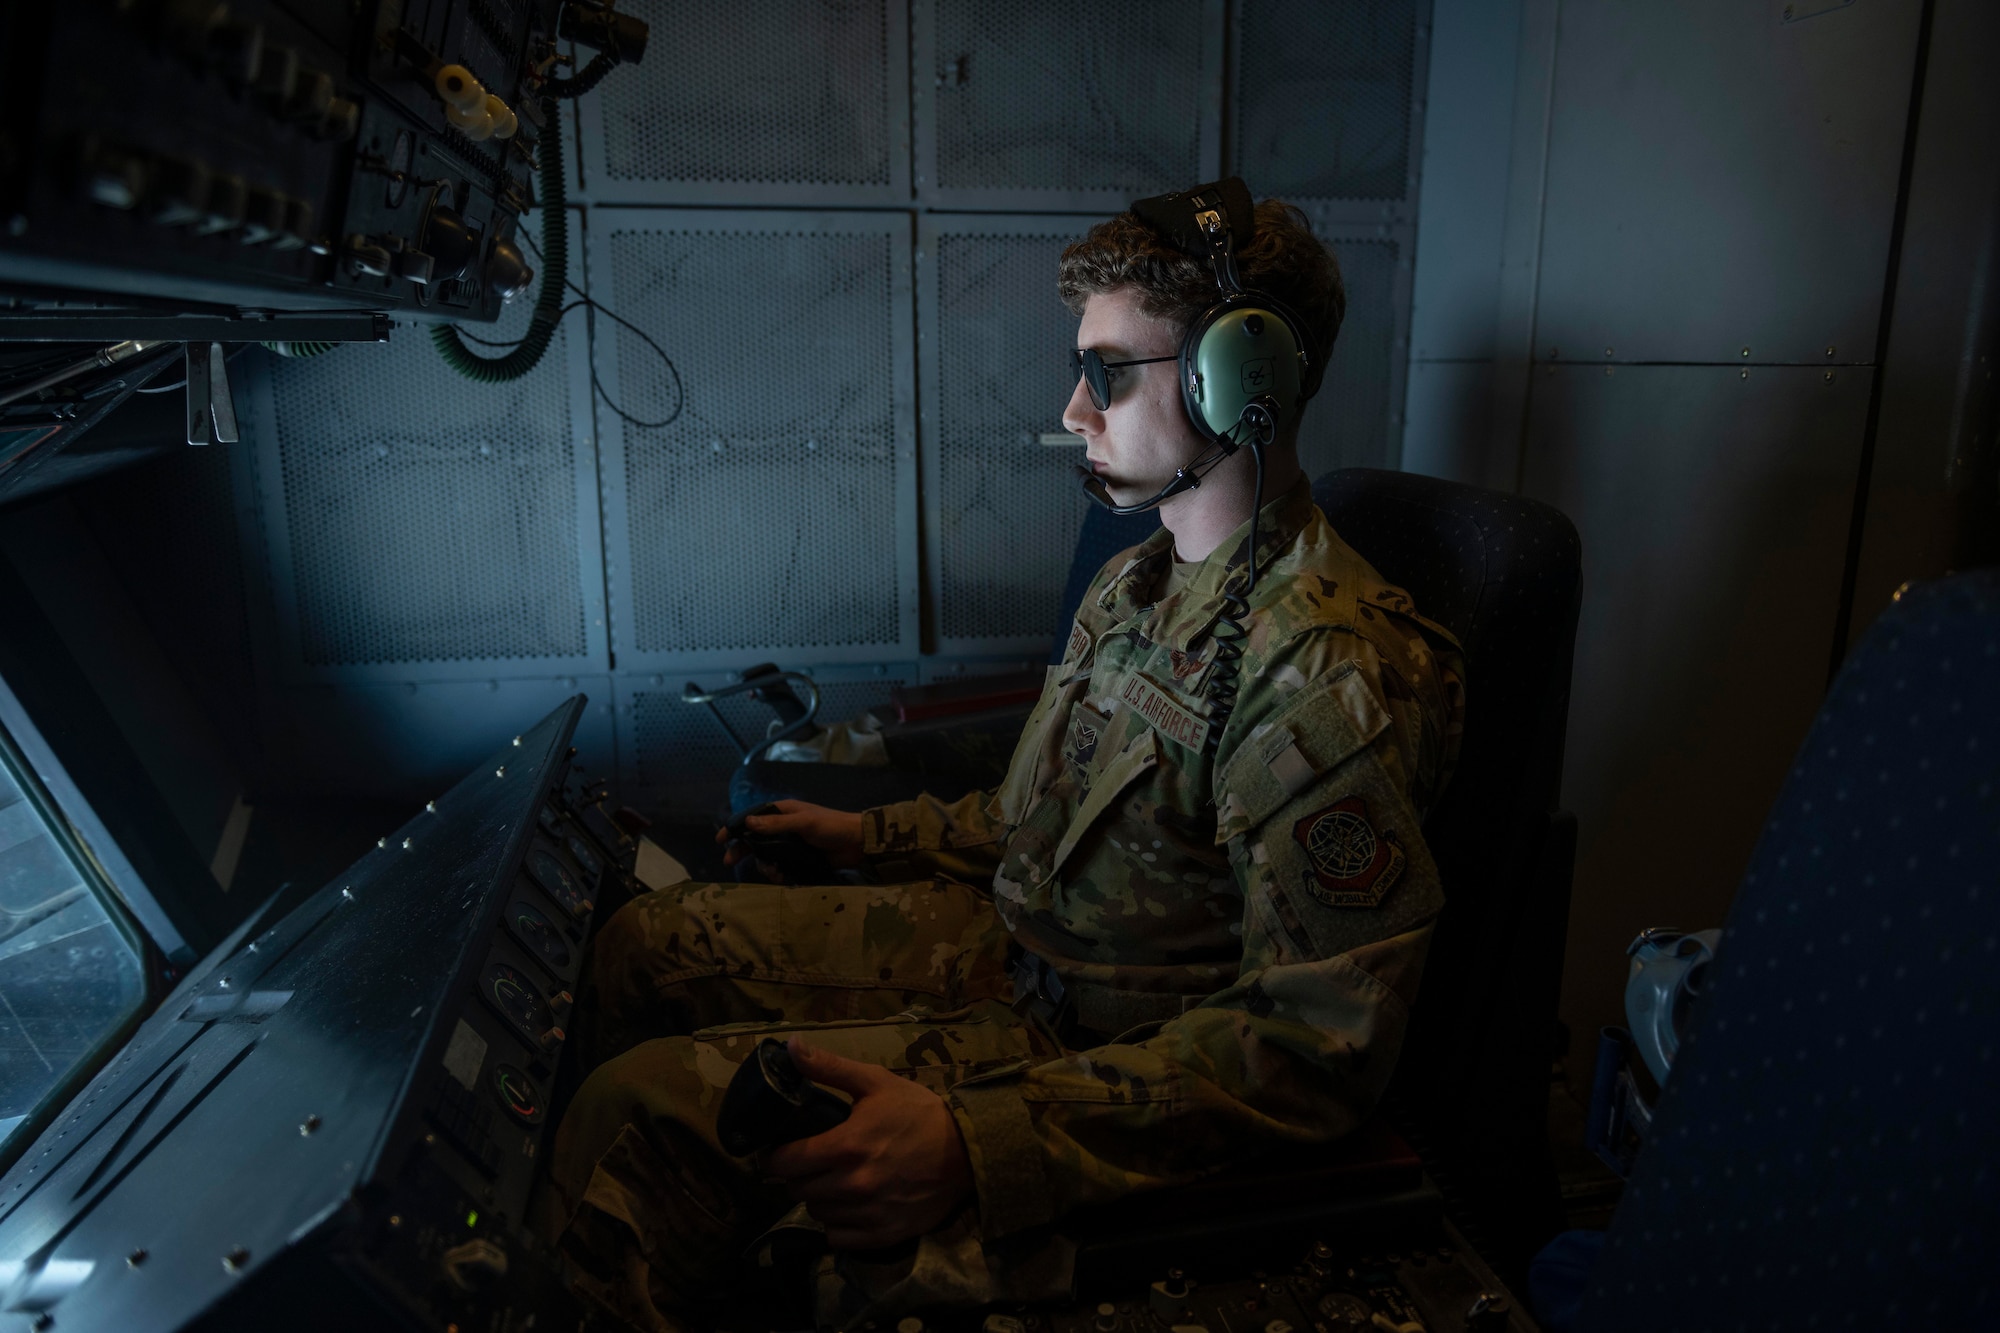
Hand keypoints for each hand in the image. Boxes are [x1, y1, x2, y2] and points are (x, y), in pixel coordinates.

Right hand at [717, 800, 864, 869]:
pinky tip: (780, 877)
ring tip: (772, 872)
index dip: (735, 828)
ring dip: (763, 865)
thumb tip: (747, 823)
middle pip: (754, 839)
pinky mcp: (798, 859)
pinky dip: (776, 872)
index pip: (752, 818)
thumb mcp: (803, 822)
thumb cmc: (831, 826)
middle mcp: (783, 827)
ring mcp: (790, 844)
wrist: (856, 843)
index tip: (720, 840)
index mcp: (783, 812)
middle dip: (742, 851)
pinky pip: (779, 866)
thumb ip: (776, 825)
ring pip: (765, 855)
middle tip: (730, 863)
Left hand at [761, 1037, 973, 1248]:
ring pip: (817, 1213)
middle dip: (798, 1175)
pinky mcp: (883, 1235)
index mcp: (845, 1146)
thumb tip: (790, 1046)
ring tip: (831, 1182)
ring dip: (818, 1198)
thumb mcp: (876, 1082)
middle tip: (810, 1163)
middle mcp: (852, 1184)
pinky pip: (838, 1238)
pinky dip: (837, 1224)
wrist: (966, 1151)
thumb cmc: (918, 1112)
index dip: (775, 1156)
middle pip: (797, 1190)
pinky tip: (849, 1206)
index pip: (785, 1162)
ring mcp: (867, 1213)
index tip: (780, 1150)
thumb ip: (829, 1067)